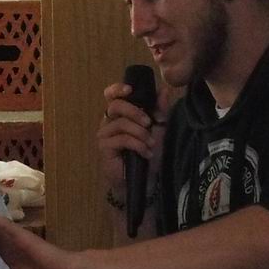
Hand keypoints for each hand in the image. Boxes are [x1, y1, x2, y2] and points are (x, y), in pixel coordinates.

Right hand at [97, 80, 179, 195]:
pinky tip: (145, 153)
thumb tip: (164, 89)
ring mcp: (104, 134)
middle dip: (135, 112)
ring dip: (140, 133)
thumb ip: (160, 109)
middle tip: (149, 123)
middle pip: (115, 105)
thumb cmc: (148, 153)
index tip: (130, 89)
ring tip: (151, 144)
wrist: (143, 179)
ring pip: (121, 123)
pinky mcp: (104, 147)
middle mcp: (108, 121)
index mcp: (120, 114)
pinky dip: (137, 144)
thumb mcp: (159, 129)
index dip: (117, 89)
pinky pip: (121, 139)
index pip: (111, 95)